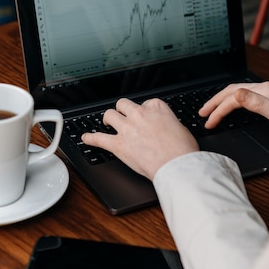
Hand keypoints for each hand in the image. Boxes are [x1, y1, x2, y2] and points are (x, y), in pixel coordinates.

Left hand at [82, 98, 198, 180]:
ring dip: (108, 120)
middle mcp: (140, 114)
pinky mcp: (118, 144)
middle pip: (123, 104)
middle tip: (122, 117)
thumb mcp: (181, 128)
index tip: (143, 118)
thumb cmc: (182, 150)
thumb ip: (168, 123)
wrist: (176, 165)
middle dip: (122, 111)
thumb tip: (165, 127)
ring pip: (109, 115)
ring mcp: (127, 128)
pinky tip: (86, 138)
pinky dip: (90, 138)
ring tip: (107, 124)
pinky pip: (99, 138)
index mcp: (156, 108)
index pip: (145, 103)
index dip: (143, 111)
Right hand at [200, 81, 268, 139]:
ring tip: (212, 109)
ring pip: (239, 93)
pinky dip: (234, 102)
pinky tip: (234, 107)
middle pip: (232, 91)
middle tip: (201, 112)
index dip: (218, 110)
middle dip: (214, 101)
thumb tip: (236, 94)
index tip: (208, 122)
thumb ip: (256, 104)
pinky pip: (247, 97)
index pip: (232, 97)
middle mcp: (266, 88)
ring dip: (223, 101)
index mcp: (265, 90)